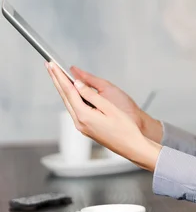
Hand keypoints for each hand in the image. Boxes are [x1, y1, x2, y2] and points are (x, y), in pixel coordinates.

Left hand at [47, 62, 161, 170]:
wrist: (131, 147)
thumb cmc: (125, 128)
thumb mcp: (109, 107)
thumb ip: (91, 95)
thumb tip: (77, 84)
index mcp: (84, 116)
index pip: (68, 91)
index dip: (60, 76)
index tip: (53, 65)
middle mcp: (79, 122)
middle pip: (64, 97)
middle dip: (56, 80)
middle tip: (49, 66)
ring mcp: (81, 127)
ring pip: (68, 103)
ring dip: (62, 88)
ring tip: (56, 75)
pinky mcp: (86, 128)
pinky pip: (74, 109)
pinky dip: (70, 97)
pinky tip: (70, 92)